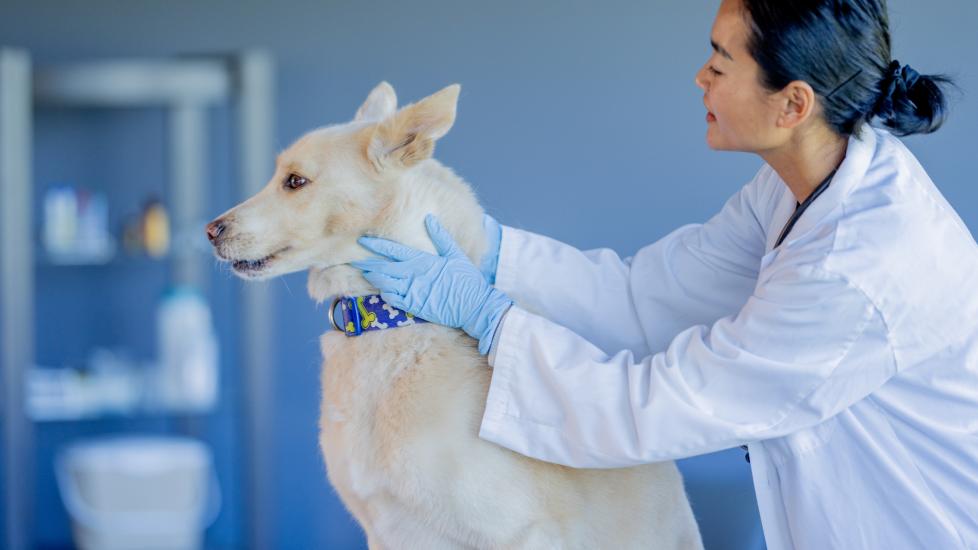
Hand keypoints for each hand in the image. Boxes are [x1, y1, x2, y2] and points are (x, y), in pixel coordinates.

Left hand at [351, 214, 511, 353]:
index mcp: (423, 260)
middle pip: (383, 267)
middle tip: (350, 257)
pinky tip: (377, 289)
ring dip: (371, 277)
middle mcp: (414, 275)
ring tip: (361, 271)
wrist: (474, 306)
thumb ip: (441, 237)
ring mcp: (412, 292)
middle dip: (366, 261)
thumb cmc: (467, 280)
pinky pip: (392, 299)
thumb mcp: (456, 254)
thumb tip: (429, 218)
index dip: (376, 245)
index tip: (362, 240)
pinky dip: (382, 293)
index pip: (393, 250)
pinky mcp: (414, 306)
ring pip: (384, 283)